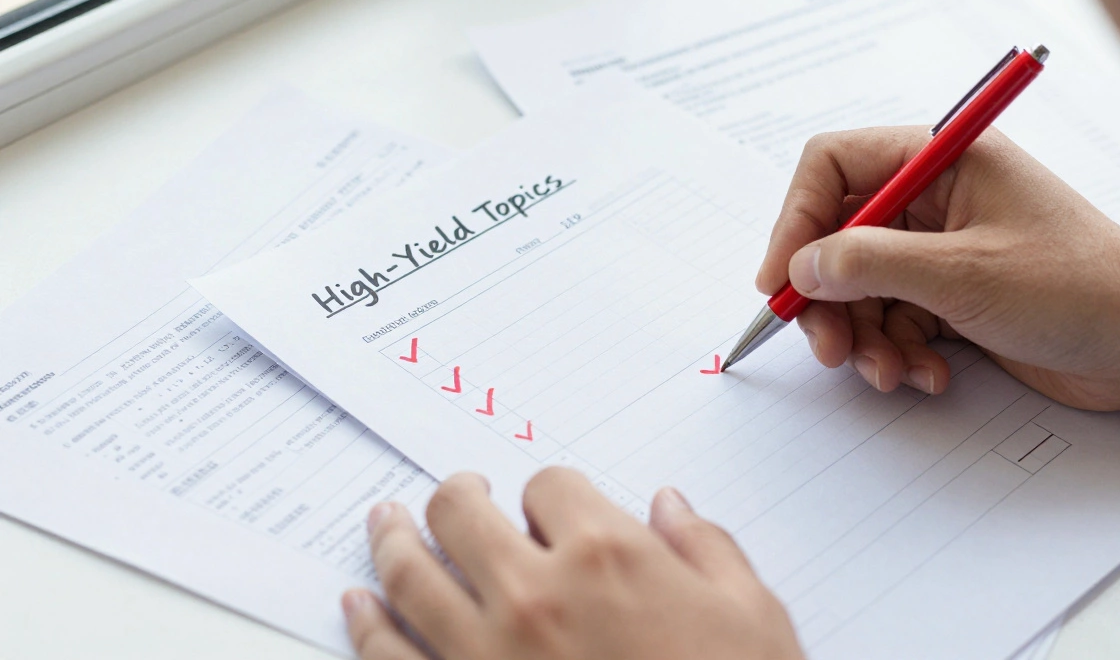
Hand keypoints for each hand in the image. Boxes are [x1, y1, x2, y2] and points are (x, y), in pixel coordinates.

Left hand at [342, 469, 804, 659]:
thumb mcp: (753, 618)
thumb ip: (706, 547)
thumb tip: (670, 507)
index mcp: (607, 558)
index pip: (550, 486)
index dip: (551, 492)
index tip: (553, 508)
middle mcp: (535, 596)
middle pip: (462, 512)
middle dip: (457, 494)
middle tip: (457, 494)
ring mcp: (485, 657)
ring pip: (411, 574)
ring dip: (392, 540)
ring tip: (385, 524)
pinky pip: (389, 657)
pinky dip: (366, 625)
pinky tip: (358, 605)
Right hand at [756, 126, 1119, 422]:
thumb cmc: (1080, 287)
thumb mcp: (962, 273)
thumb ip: (868, 263)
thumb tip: (800, 268)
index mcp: (942, 159)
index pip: (834, 166)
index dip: (796, 219)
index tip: (780, 279)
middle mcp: (935, 198)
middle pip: (838, 237)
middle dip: (828, 298)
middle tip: (827, 347)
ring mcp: (943, 250)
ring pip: (861, 288)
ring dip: (866, 338)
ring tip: (891, 373)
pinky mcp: (952, 297)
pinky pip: (894, 321)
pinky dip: (899, 354)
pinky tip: (929, 377)